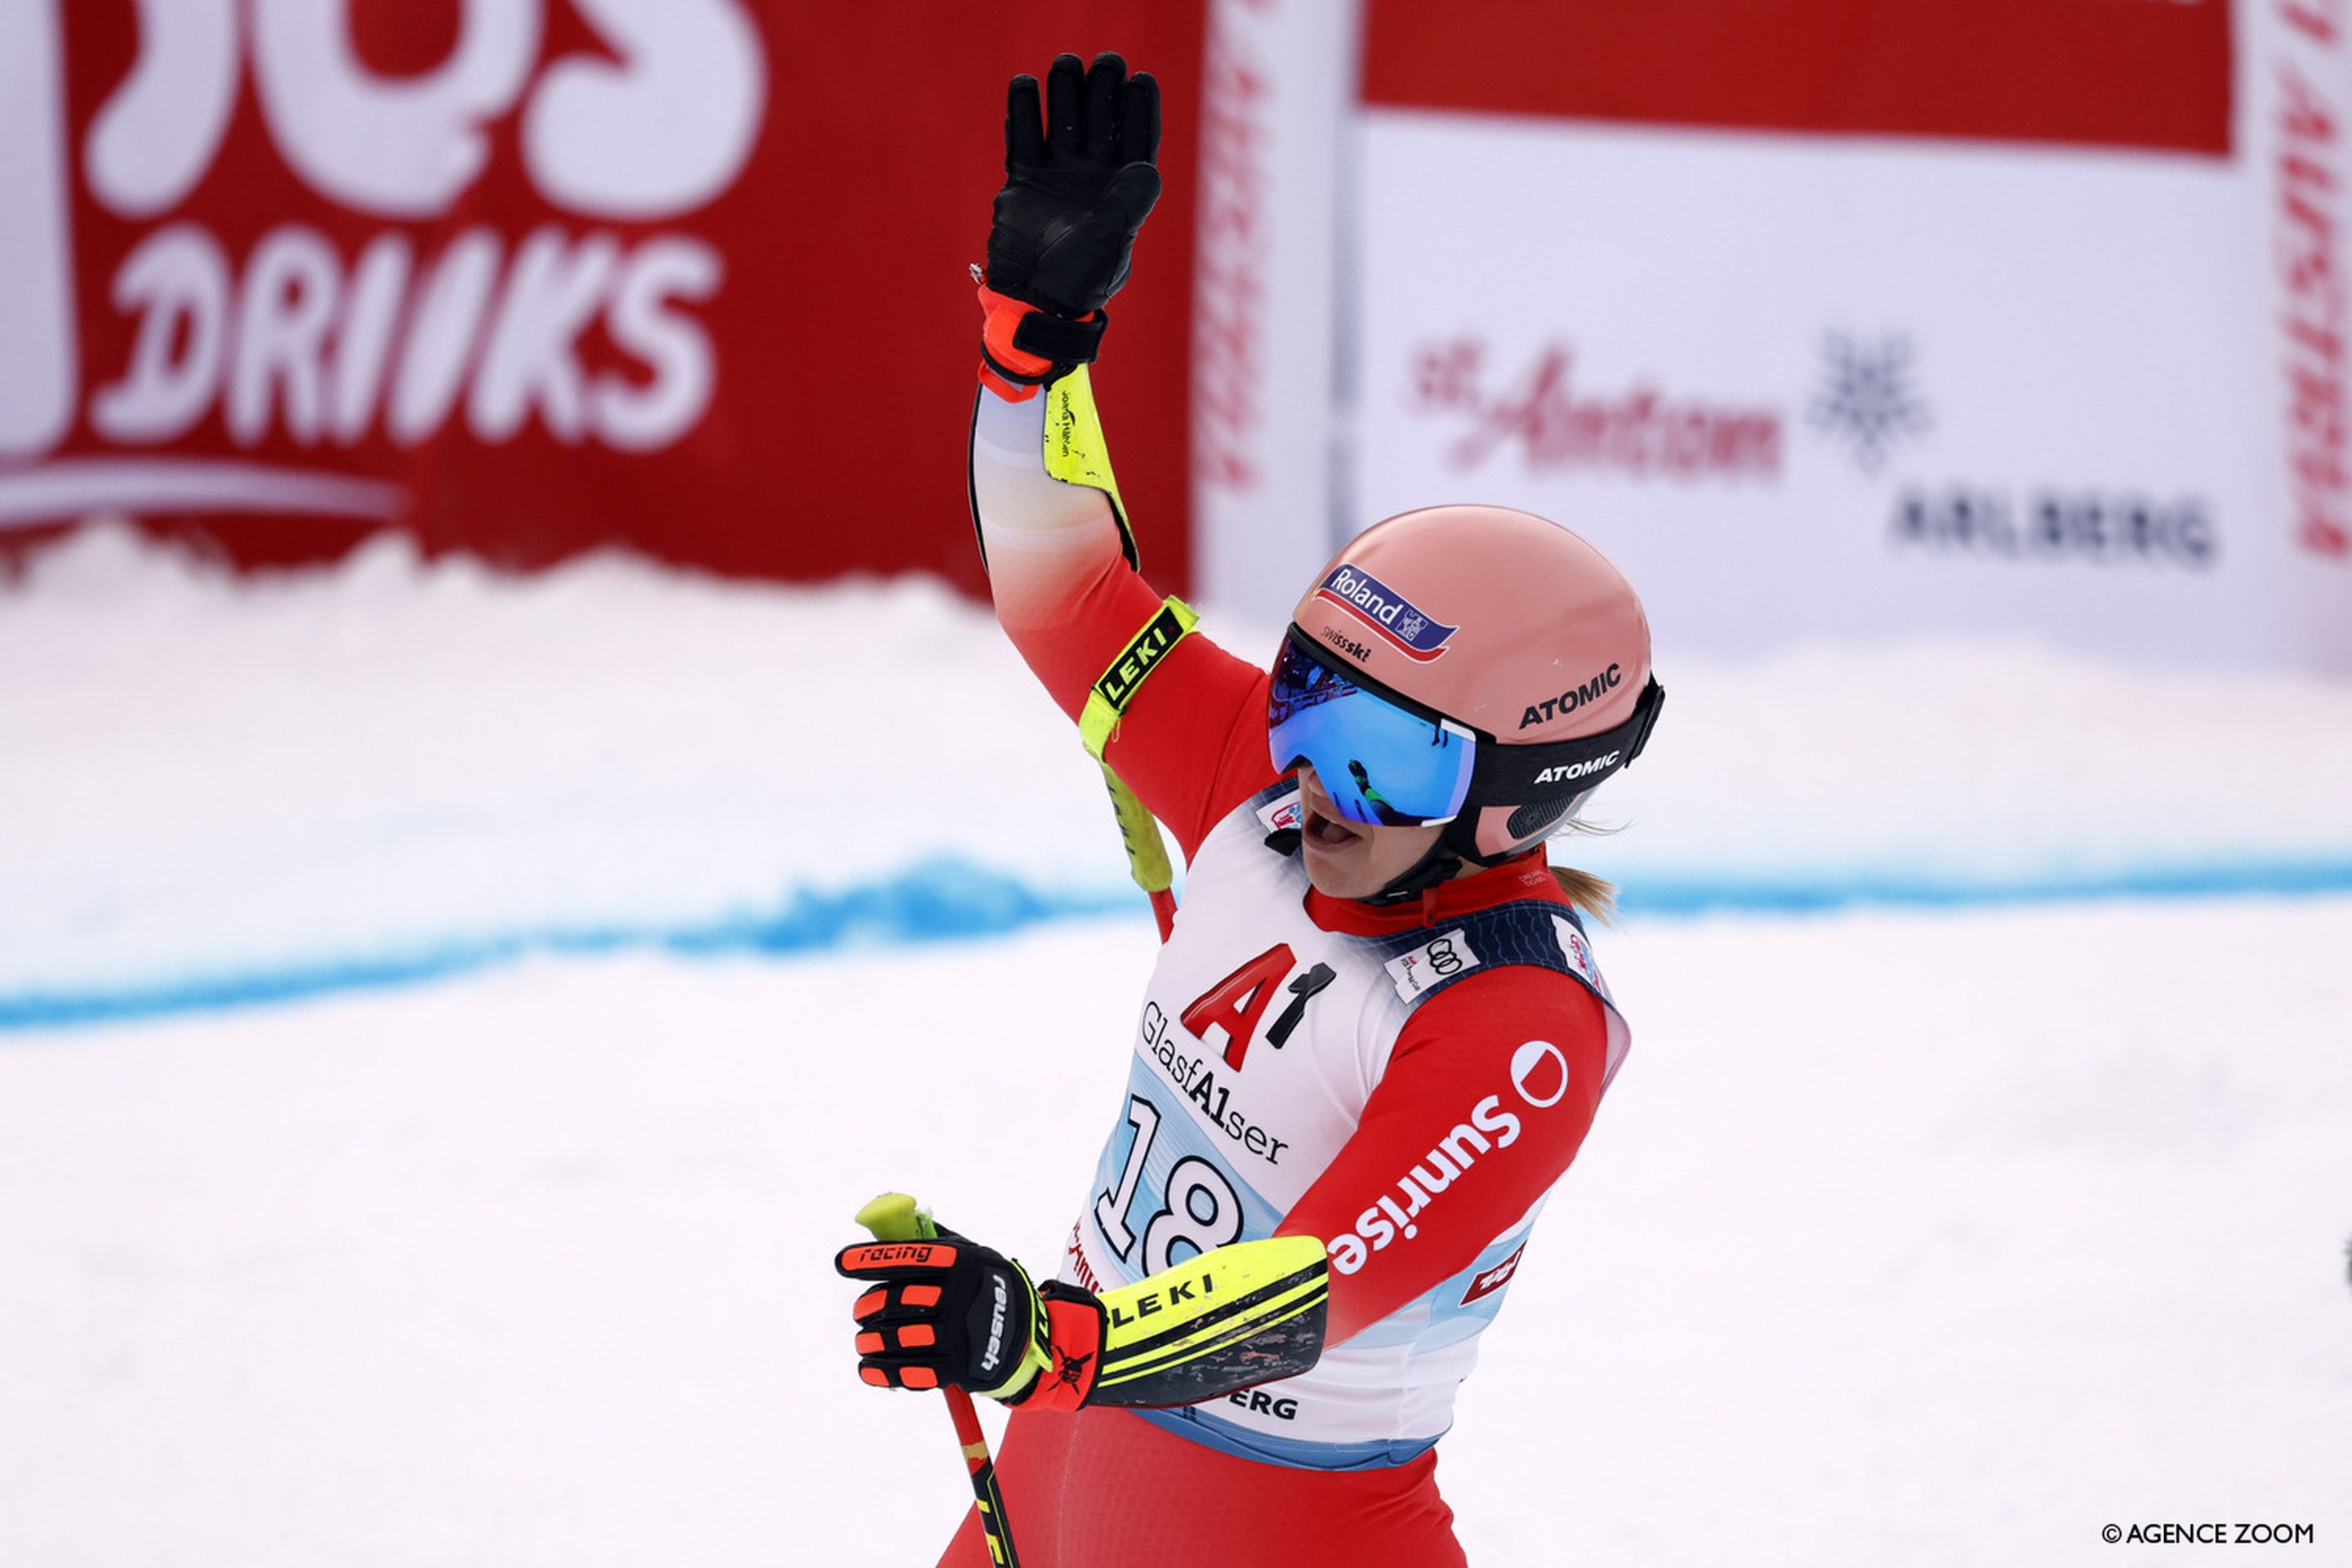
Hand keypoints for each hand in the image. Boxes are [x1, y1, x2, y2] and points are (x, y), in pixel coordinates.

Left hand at [835, 1229, 1103, 1408]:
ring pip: (896, 1338)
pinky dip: (880, 1371)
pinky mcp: (955, 1369)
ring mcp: (957, 1335)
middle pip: (896, 1301)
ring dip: (870, 1340)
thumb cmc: (989, 1287)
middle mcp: (959, 1297)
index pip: (909, 1257)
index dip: (871, 1260)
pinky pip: (907, 1372)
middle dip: (868, 1307)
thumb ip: (937, 1241)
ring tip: (863, 1340)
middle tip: (861, 1312)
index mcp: (962, 1264)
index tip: (841, 1262)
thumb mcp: (975, 1255)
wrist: (1028, 1338)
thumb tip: (892, 1222)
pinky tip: (867, 1368)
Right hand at [986, 52, 1162, 319]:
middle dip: (1104, 91)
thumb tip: (1148, 167)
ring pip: (1064, 123)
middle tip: (1105, 61)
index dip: (1140, 109)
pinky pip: (1024, 139)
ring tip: (1065, 64)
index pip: (1137, 140)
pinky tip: (1025, 86)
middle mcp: (1094, 177)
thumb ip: (1127, 206)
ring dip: (1065, 94)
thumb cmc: (1079, 281)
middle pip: (1101, 122)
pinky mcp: (1024, 181)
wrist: (1031, 303)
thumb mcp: (1109, 244)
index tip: (1141, 80)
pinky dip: (1023, 114)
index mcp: (1124, 191)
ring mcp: (1058, 176)